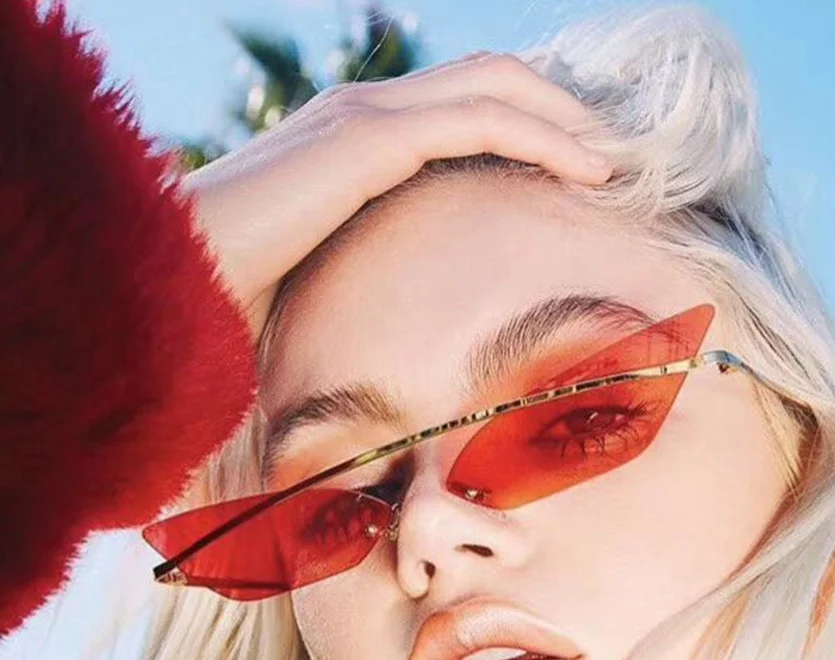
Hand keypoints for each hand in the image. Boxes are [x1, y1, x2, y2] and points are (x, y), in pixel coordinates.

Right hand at [174, 52, 613, 339]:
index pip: (460, 112)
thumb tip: (414, 349)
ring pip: (495, 89)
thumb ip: (374, 282)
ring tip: (617, 158)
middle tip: (615, 153)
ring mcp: (364, 118)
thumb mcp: (328, 283)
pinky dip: (543, 136)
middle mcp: (364, 115)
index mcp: (356, 145)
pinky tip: (589, 167)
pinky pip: (479, 122)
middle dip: (560, 109)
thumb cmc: (235, 301)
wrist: (168, 292)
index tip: (580, 171)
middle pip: (490, 86)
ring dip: (566, 116)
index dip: (528, 127)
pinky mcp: (368, 140)